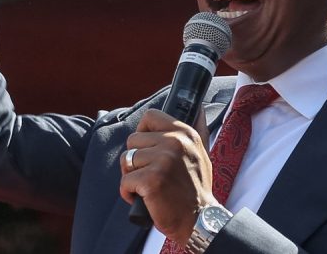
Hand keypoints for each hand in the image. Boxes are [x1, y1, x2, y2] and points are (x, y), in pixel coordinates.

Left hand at [120, 109, 216, 245]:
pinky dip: (129, 193)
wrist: (200, 220)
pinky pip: (125, 181)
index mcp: (185, 133)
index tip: (148, 149)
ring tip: (149, 187)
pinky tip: (144, 199)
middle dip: (136, 159)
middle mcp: (175, 143)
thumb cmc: (196, 188)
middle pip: (133, 140)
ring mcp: (163, 161)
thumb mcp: (201, 153)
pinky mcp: (151, 180)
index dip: (143, 132)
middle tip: (151, 175)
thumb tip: (198, 107)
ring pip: (126, 160)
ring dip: (132, 176)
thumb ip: (197, 128)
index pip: (150, 116)